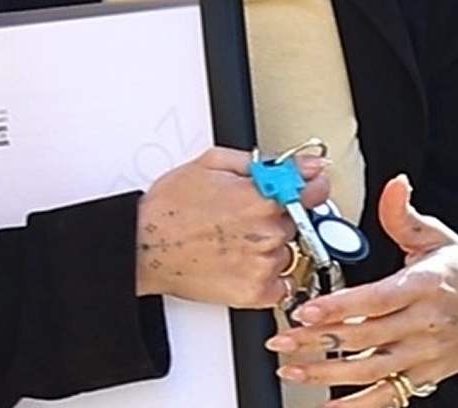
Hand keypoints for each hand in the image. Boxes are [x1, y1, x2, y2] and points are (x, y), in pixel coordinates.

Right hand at [135, 147, 329, 307]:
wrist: (143, 247)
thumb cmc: (169, 208)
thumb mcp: (211, 163)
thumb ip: (260, 162)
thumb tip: (299, 164)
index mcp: (260, 199)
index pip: (314, 191)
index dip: (312, 186)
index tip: (310, 186)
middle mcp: (267, 233)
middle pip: (296, 222)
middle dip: (277, 216)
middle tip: (243, 217)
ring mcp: (262, 265)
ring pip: (287, 251)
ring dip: (270, 246)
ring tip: (234, 241)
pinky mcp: (254, 293)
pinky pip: (281, 284)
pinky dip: (267, 275)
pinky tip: (242, 262)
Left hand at [262, 175, 457, 404]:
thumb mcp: (438, 237)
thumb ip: (404, 215)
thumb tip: (394, 185)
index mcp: (424, 286)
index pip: (377, 300)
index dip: (340, 308)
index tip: (307, 311)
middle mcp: (424, 324)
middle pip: (365, 337)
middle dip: (318, 341)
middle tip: (281, 339)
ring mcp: (423, 354)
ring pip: (369, 369)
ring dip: (326, 373)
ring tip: (290, 368)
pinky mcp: (423, 376)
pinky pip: (388, 395)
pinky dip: (358, 405)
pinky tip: (328, 404)